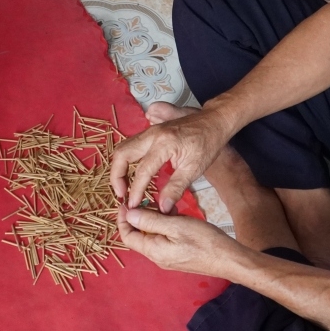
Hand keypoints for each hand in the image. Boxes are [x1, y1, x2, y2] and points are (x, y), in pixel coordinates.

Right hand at [110, 107, 235, 211]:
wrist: (213, 122)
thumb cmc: (207, 144)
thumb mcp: (194, 169)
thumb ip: (175, 189)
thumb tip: (162, 208)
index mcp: (164, 144)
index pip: (142, 171)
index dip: (135, 190)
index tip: (133, 205)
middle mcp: (152, 135)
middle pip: (122, 154)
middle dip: (116, 176)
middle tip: (121, 194)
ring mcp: (150, 131)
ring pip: (123, 147)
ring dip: (119, 167)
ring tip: (123, 186)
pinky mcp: (151, 132)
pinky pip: (130, 144)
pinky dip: (125, 159)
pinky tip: (131, 173)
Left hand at [116, 205, 239, 277]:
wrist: (229, 260)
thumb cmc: (204, 241)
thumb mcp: (176, 226)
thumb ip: (150, 221)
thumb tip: (129, 214)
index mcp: (153, 251)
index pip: (127, 236)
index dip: (123, 218)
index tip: (125, 201)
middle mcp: (157, 257)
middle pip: (139, 236)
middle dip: (139, 216)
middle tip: (146, 198)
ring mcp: (168, 257)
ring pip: (153, 235)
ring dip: (154, 219)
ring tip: (161, 203)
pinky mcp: (179, 255)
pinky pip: (164, 238)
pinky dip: (165, 224)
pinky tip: (174, 213)